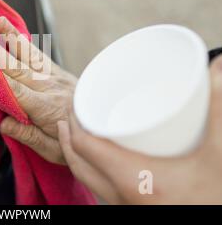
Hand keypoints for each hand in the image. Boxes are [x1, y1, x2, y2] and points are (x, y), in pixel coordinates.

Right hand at [0, 16, 76, 164]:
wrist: (104, 129)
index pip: (16, 91)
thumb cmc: (77, 141)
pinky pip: (39, 55)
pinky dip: (25, 43)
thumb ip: (27, 135)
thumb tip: (3, 123)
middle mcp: (50, 88)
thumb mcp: (52, 150)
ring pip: (30, 56)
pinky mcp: (58, 72)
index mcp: (46, 109)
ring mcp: (55, 77)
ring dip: (13, 38)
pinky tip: (15, 34)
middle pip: (19, 68)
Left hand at [57, 55, 221, 203]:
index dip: (72, 121)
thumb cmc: (218, 200)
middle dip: (69, 136)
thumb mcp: (218, 153)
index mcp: (131, 178)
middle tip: (71, 114)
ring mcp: (124, 207)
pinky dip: (94, 170)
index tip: (72, 102)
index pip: (83, 146)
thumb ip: (217, 109)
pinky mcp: (133, 210)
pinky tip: (107, 160)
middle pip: (77, 163)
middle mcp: (120, 195)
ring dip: (79, 154)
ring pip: (87, 178)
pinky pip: (100, 188)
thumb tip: (218, 67)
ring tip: (81, 133)